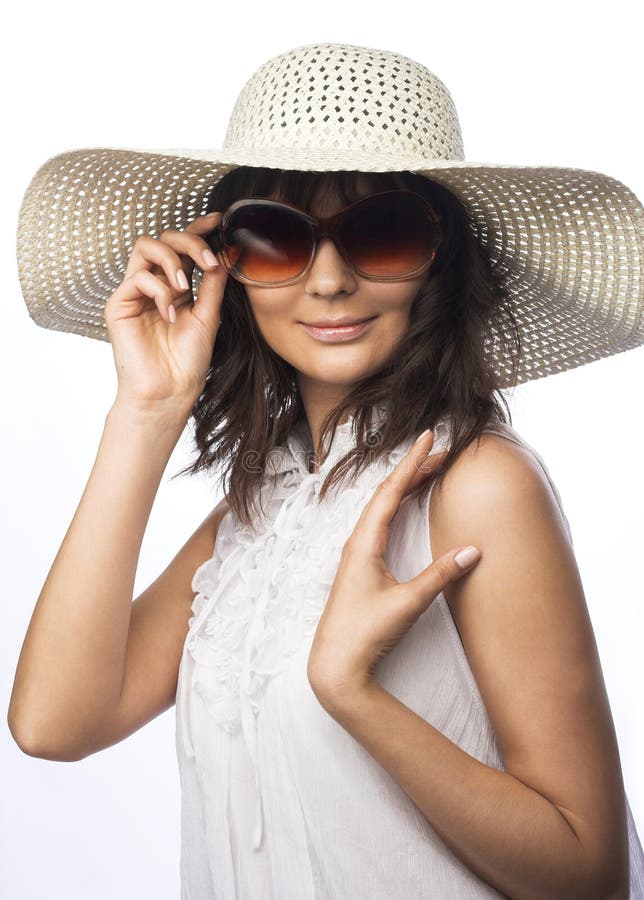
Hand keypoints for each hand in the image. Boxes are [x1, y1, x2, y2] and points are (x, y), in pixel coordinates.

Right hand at [103, 211, 227, 411]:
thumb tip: (224, 252)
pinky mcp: (119, 304)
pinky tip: (169, 314)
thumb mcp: (209, 316)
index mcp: (176, 287)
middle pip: (164, 239)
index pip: (183, 248)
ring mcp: (135, 293)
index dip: (198, 229)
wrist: (170, 391)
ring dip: (171, 259)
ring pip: (145, 246)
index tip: (219, 220)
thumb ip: (213, 284)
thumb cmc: (188, 361)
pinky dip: (159, 291)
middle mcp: (155, 285)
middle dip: (189, 242)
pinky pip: (137, 277)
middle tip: (208, 261)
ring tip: (186, 286)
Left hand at [307, 429, 481, 705]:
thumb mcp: (408, 604)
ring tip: (429, 469)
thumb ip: (440, 576)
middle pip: (387, 493)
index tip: (429, 436)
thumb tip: (474, 550)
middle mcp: (358, 542)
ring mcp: (357, 553)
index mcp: (365, 542)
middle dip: (414, 468)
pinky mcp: (361, 566)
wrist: (336, 665)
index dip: (412, 462)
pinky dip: (397, 504)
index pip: (391, 491)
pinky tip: (405, 504)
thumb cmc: (365, 633)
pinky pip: (380, 522)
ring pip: (383, 506)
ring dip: (405, 485)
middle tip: (440, 449)